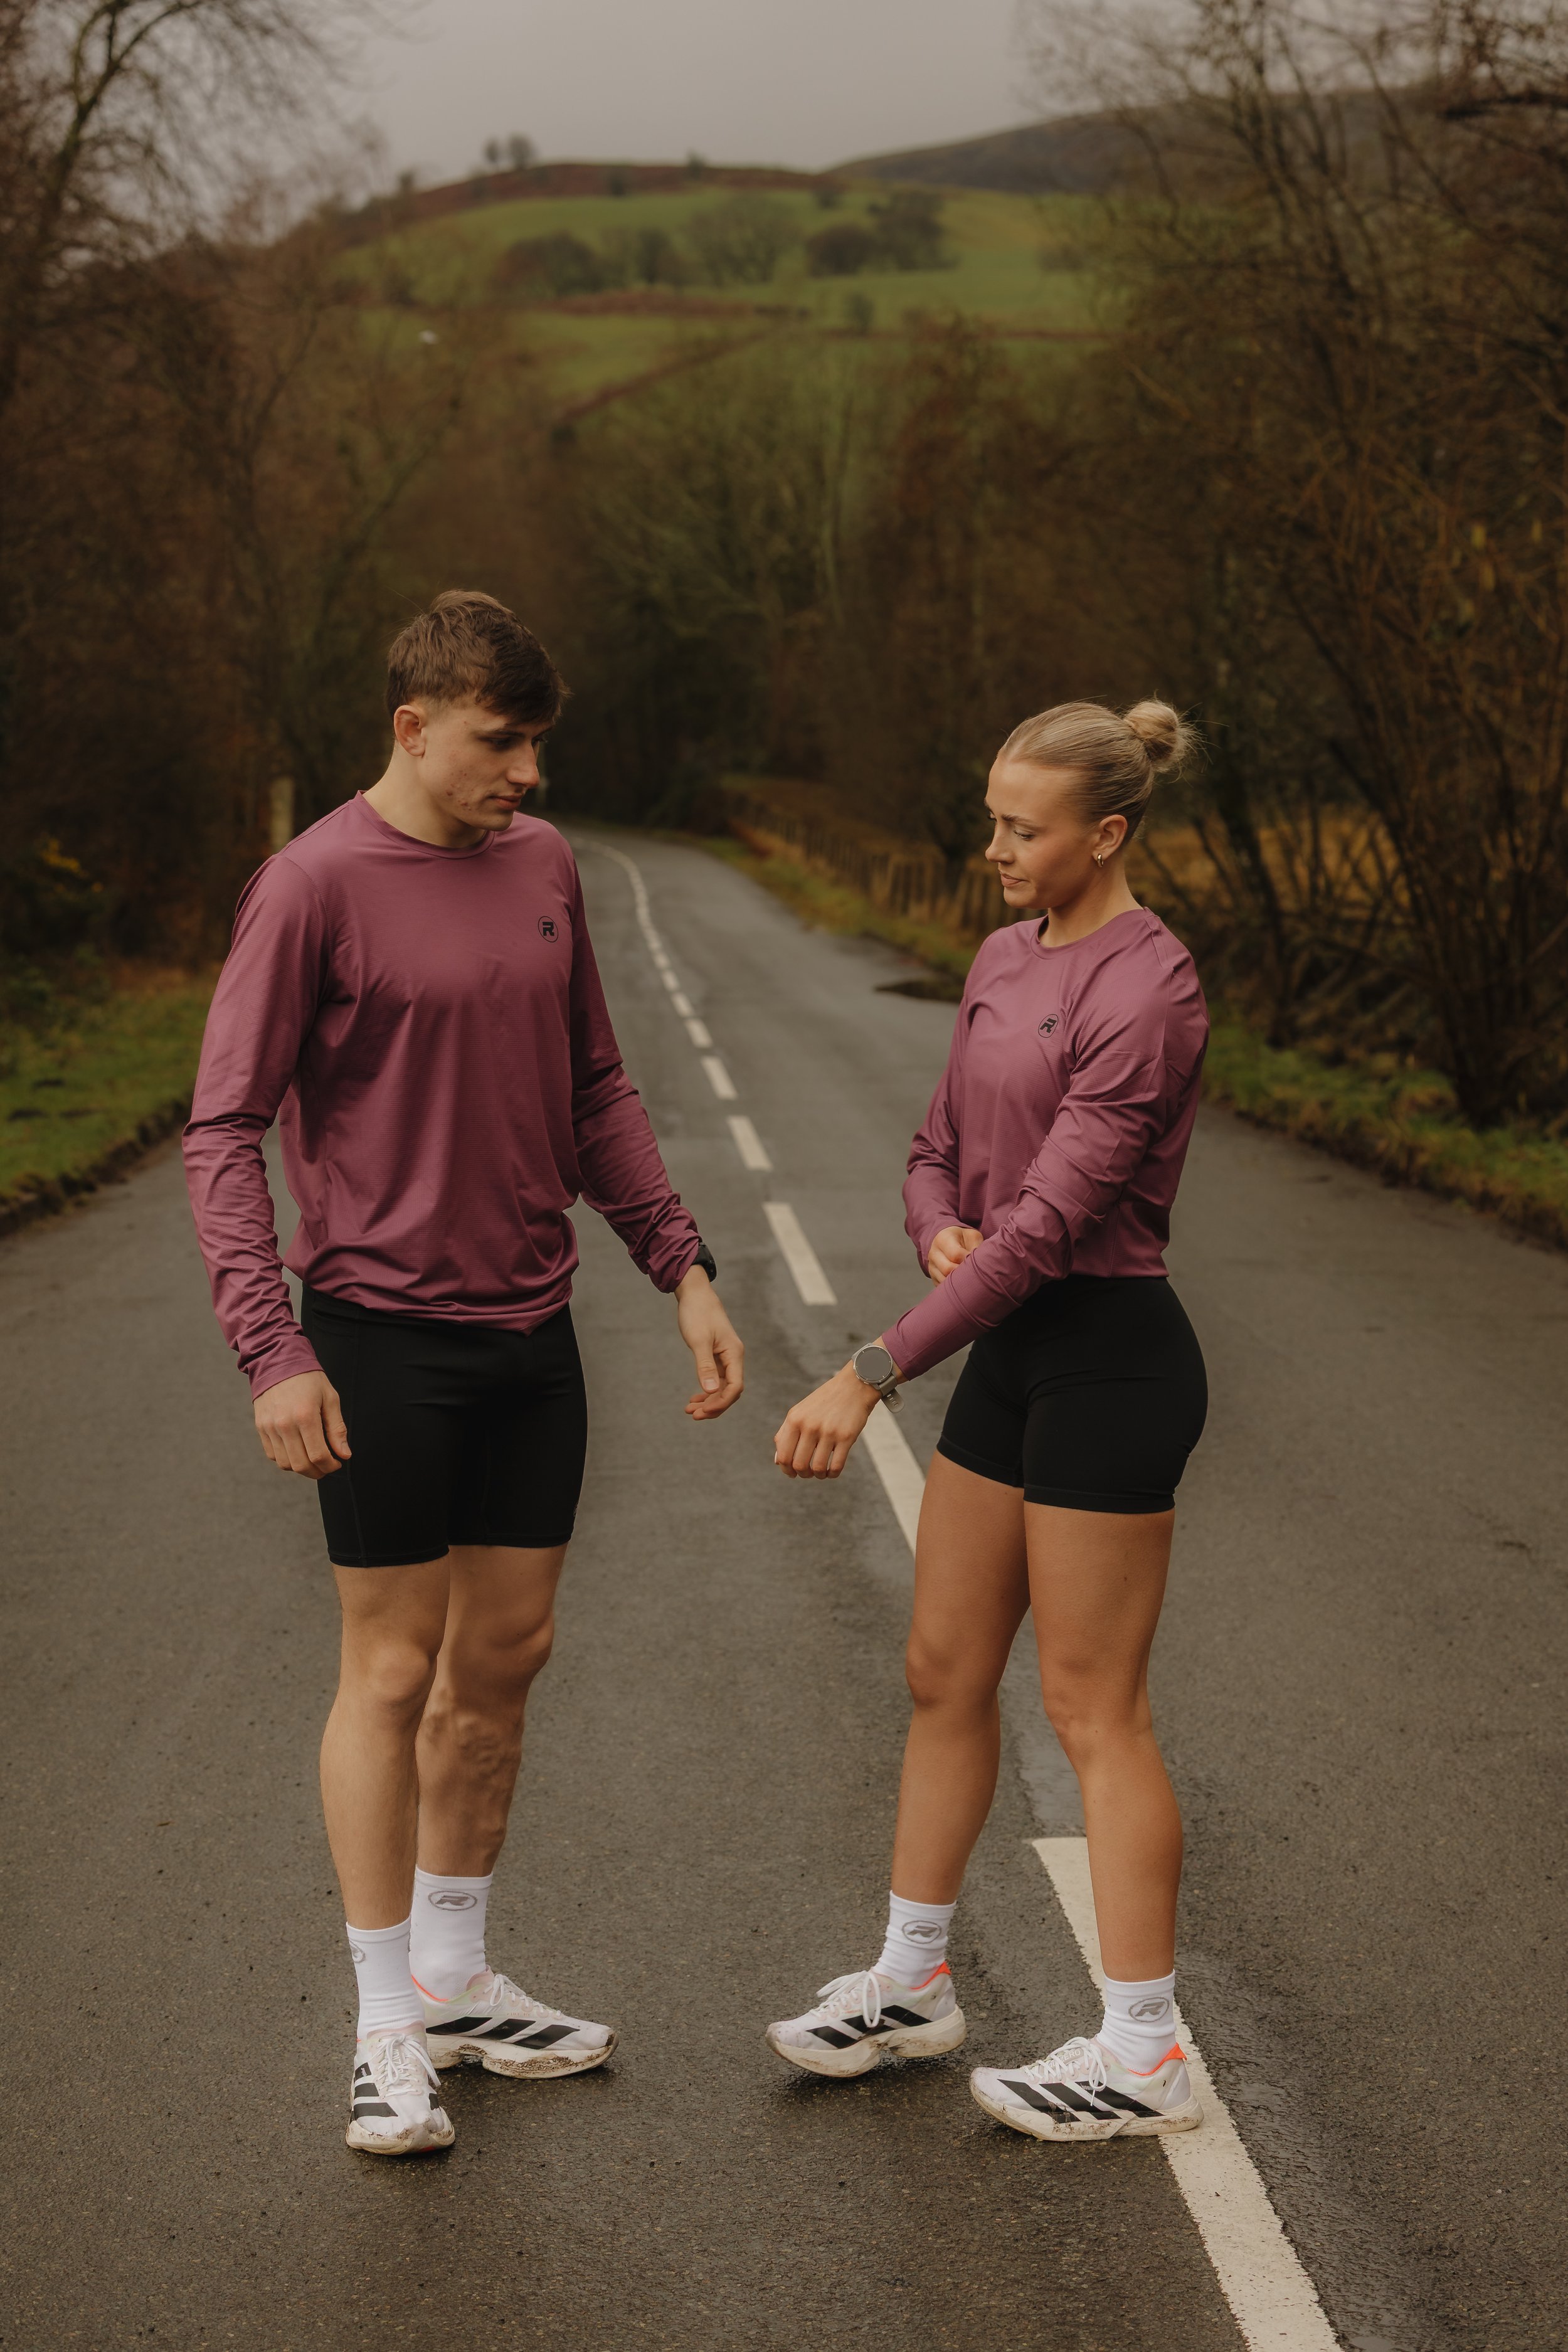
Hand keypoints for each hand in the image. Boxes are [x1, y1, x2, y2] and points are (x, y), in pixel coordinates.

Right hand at [253, 1370, 349, 1479]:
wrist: (278, 1362)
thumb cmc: (308, 1379)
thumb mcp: (330, 1398)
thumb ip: (337, 1429)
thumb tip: (344, 1454)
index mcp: (305, 1416)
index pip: (318, 1455)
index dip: (330, 1466)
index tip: (337, 1463)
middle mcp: (284, 1424)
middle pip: (301, 1465)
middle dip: (318, 1472)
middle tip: (327, 1466)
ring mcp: (269, 1427)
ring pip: (285, 1464)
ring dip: (302, 1468)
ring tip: (313, 1460)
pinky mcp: (261, 1428)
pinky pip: (272, 1455)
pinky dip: (286, 1460)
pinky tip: (298, 1451)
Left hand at [676, 1267, 744, 1419]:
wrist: (695, 1294)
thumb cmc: (697, 1313)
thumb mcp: (699, 1340)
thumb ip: (705, 1366)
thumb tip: (709, 1391)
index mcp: (734, 1354)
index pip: (735, 1387)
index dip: (720, 1403)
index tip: (702, 1411)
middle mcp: (733, 1358)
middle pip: (729, 1391)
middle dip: (713, 1406)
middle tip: (692, 1414)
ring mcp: (726, 1358)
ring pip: (722, 1387)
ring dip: (708, 1401)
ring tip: (689, 1409)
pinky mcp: (717, 1356)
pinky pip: (715, 1380)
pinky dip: (706, 1390)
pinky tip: (695, 1397)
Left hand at [774, 1362, 887, 1479]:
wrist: (853, 1387)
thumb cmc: (824, 1402)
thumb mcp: (799, 1412)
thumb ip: (785, 1434)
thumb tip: (778, 1461)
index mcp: (794, 1420)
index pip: (783, 1456)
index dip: (786, 1470)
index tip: (793, 1472)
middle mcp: (809, 1426)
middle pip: (799, 1465)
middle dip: (803, 1474)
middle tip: (809, 1473)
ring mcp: (828, 1432)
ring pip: (818, 1468)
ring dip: (819, 1475)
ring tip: (822, 1472)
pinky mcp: (846, 1437)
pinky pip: (836, 1466)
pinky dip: (833, 1474)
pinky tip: (832, 1471)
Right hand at [927, 1224, 982, 1282]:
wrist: (949, 1241)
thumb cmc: (964, 1239)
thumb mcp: (972, 1237)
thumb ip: (977, 1247)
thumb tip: (983, 1263)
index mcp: (943, 1239)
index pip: (955, 1254)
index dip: (968, 1260)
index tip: (978, 1262)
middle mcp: (934, 1253)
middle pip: (947, 1269)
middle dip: (964, 1273)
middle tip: (976, 1273)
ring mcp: (931, 1267)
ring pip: (944, 1280)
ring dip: (959, 1283)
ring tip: (971, 1280)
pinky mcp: (934, 1277)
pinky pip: (943, 1287)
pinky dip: (955, 1288)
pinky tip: (964, 1284)